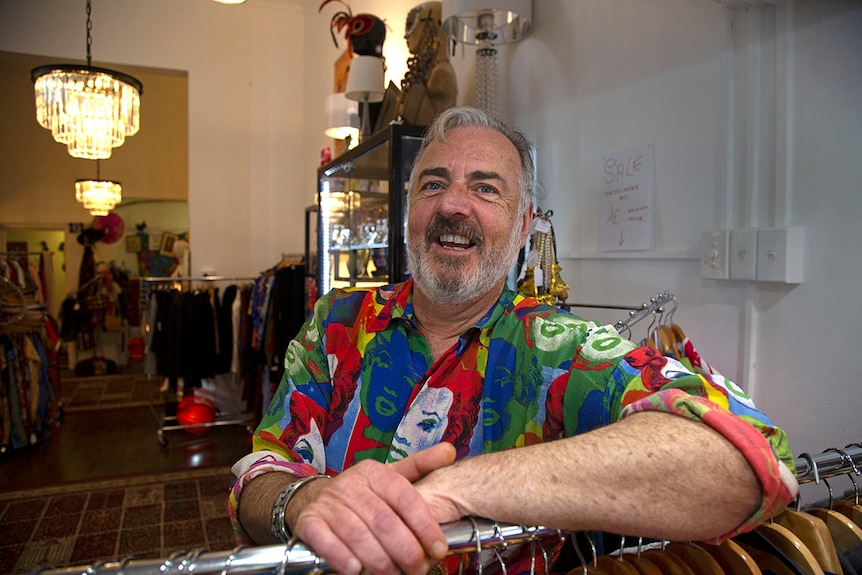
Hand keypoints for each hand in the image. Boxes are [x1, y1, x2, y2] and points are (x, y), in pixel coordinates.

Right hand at [291, 443, 456, 574]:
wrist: (316, 500)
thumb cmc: (363, 494)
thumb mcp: (390, 477)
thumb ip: (420, 466)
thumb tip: (449, 451)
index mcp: (374, 472)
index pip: (405, 498)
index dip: (424, 526)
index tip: (438, 549)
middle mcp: (350, 484)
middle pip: (384, 521)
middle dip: (406, 550)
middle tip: (418, 569)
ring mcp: (328, 503)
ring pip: (358, 534)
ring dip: (379, 561)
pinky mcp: (309, 521)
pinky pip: (326, 540)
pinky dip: (341, 557)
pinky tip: (356, 569)